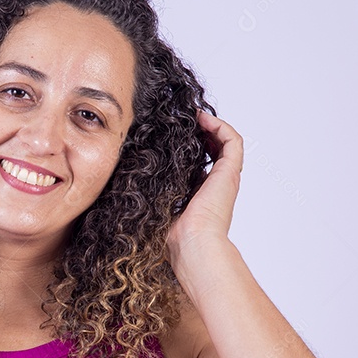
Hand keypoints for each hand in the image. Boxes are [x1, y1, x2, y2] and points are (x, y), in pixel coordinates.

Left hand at [165, 110, 243, 266]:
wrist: (190, 242)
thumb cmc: (172, 233)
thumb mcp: (156, 203)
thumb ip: (151, 189)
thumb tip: (125, 178)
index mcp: (202, 191)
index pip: (200, 161)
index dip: (190, 145)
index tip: (173, 135)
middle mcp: (216, 183)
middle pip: (214, 148)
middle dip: (201, 131)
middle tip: (185, 120)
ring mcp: (226, 177)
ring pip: (225, 141)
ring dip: (211, 124)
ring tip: (194, 115)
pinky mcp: (230, 172)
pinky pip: (232, 140)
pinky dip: (219, 125)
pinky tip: (202, 118)